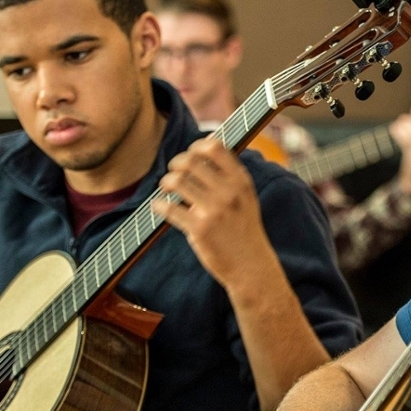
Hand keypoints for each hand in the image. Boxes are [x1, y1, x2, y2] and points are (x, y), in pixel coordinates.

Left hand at [153, 138, 277, 290]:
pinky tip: (159, 206)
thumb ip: (230, 174)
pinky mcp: (200, 229)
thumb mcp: (246, 197)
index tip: (189, 155)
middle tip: (173, 174)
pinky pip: (168, 208)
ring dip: (166, 182)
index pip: (215, 147)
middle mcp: (229, 192)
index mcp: (241, 181)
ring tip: (166, 189)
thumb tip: (209, 144)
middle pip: (190, 161)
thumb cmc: (244, 230)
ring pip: (176, 181)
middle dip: (175, 165)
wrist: (252, 266)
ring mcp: (214, 210)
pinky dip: (158, 205)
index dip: (196, 147)